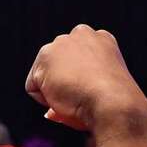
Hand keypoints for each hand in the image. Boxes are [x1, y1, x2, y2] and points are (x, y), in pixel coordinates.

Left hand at [25, 25, 146, 132]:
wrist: (112, 102)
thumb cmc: (112, 104)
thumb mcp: (100, 92)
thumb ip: (78, 91)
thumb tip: (50, 113)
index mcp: (102, 40)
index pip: (76, 63)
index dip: (79, 83)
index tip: (90, 92)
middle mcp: (82, 34)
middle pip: (59, 67)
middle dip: (63, 84)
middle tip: (81, 97)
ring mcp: (62, 43)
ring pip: (45, 77)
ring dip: (55, 92)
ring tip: (75, 97)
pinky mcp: (46, 55)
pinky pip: (33, 87)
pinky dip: (44, 99)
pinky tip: (63, 98)